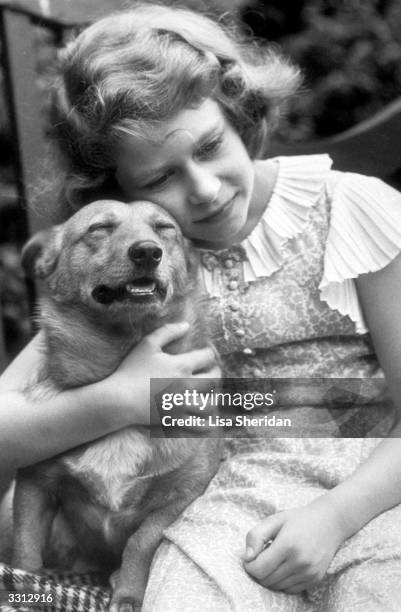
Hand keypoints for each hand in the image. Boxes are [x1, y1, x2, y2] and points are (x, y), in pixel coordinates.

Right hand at [96, 322, 218, 424]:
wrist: (120, 400)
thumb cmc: (131, 370)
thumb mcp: (148, 344)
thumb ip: (168, 331)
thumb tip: (187, 325)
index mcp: (182, 366)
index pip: (207, 356)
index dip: (209, 352)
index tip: (206, 352)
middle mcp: (188, 386)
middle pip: (214, 378)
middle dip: (215, 372)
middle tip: (212, 370)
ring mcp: (184, 405)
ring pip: (211, 402)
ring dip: (214, 396)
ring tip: (210, 393)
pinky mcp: (177, 420)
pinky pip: (200, 424)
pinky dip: (208, 422)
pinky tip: (208, 418)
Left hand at [243, 497, 348, 593]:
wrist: (330, 522)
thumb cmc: (299, 519)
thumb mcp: (274, 520)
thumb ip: (256, 536)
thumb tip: (247, 557)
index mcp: (287, 545)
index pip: (259, 569)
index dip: (249, 565)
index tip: (250, 556)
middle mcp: (300, 562)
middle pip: (266, 580)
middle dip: (258, 571)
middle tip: (262, 556)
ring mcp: (309, 573)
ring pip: (277, 587)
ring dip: (270, 577)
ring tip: (274, 559)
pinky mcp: (315, 579)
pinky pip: (290, 589)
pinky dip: (282, 581)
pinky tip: (284, 566)